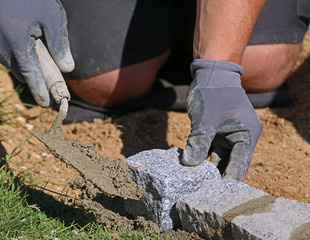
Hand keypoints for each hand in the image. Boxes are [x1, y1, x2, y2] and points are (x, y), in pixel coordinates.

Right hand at [0, 0, 73, 106]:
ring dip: (28, 68)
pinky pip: (8, 55)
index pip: (30, 75)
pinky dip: (20, 57)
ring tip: (44, 69)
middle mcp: (1, 46)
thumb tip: (67, 68)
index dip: (39, 90)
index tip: (46, 103)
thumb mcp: (51, 17)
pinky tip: (30, 49)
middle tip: (52, 87)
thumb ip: (60, 44)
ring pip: (14, 64)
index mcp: (16, 43)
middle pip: (22, 72)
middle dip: (36, 81)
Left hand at [182, 59, 262, 180]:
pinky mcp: (216, 132)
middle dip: (214, 173)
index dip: (228, 179)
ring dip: (204, 165)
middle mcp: (240, 137)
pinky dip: (200, 154)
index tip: (215, 193)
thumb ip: (199, 143)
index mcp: (247, 134)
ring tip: (192, 178)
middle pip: (228, 162)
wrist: (209, 73)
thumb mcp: (206, 120)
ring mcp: (227, 135)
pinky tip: (189, 164)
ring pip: (216, 156)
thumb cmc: (213, 93)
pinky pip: (208, 148)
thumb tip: (189, 165)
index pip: (239, 164)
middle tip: (200, 188)